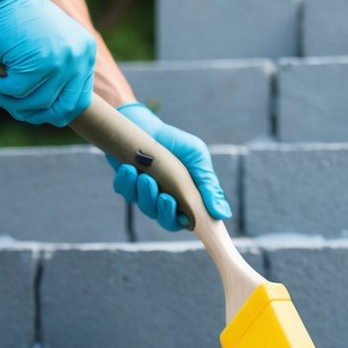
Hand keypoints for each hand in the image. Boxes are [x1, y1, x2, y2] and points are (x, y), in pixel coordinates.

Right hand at [0, 0, 95, 125]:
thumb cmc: (16, 17)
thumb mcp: (50, 41)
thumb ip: (60, 69)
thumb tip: (57, 111)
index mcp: (85, 51)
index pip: (79, 101)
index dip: (56, 112)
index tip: (36, 111)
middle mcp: (78, 57)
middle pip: (62, 109)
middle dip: (37, 115)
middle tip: (15, 108)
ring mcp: (60, 61)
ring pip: (37, 103)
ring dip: (12, 102)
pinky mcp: (36, 64)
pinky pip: (16, 92)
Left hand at [108, 102, 232, 231]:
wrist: (148, 125)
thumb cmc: (176, 142)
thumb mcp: (197, 159)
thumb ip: (209, 186)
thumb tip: (223, 214)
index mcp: (186, 196)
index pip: (188, 221)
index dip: (184, 221)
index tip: (180, 211)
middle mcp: (166, 200)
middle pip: (166, 221)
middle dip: (164, 211)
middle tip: (164, 196)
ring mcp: (145, 194)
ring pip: (145, 207)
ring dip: (145, 194)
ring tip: (144, 176)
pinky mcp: (127, 185)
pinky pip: (125, 191)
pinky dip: (126, 182)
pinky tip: (129, 168)